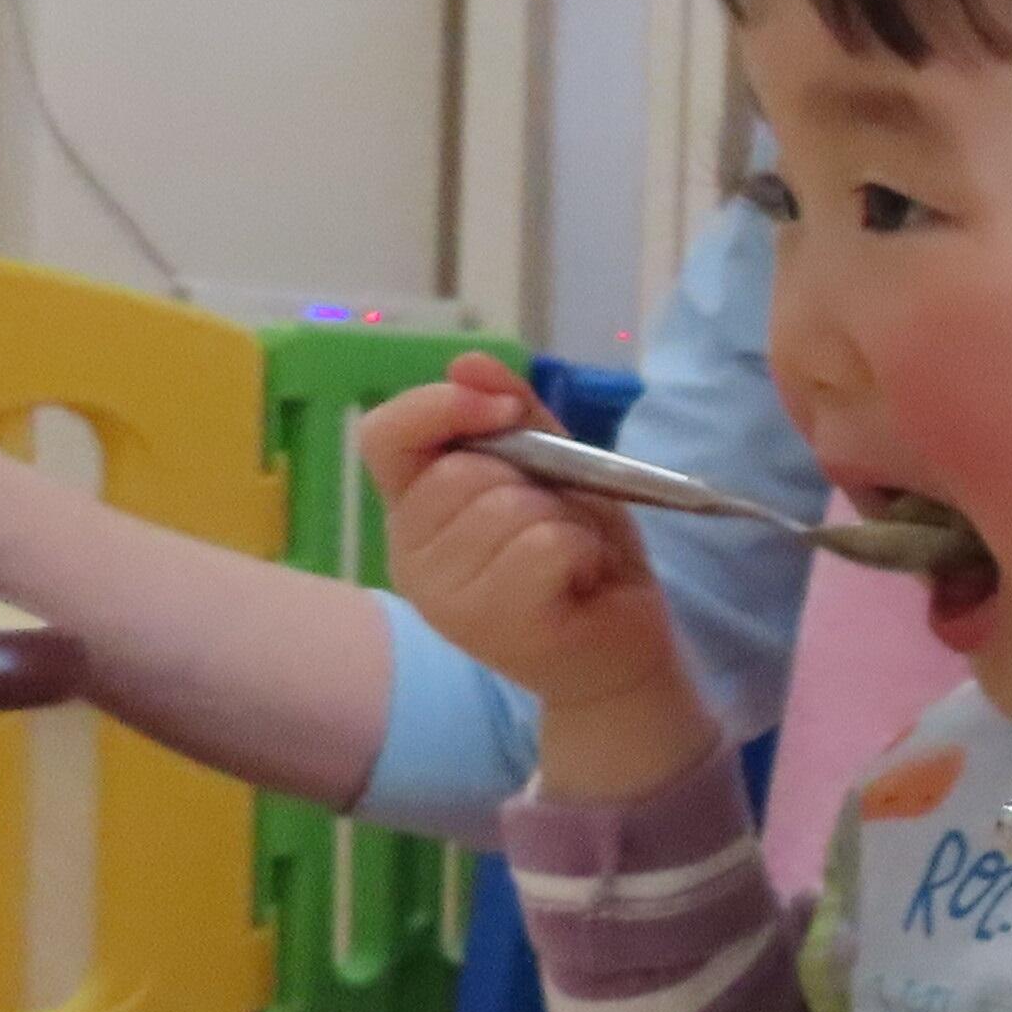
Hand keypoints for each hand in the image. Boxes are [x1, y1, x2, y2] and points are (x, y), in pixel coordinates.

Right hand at [358, 359, 701, 782]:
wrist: (627, 649)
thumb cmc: (583, 555)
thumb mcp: (555, 468)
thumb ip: (514, 412)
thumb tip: (468, 362)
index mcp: (414, 507)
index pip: (384, 435)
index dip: (438, 408)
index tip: (502, 412)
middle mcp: (410, 553)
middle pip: (462, 471)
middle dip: (531, 482)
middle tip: (555, 523)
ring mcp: (444, 596)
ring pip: (508, 508)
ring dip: (563, 521)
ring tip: (569, 558)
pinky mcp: (490, 626)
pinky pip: (543, 546)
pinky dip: (580, 550)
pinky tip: (579, 581)